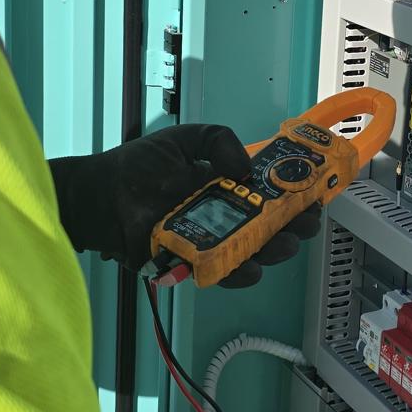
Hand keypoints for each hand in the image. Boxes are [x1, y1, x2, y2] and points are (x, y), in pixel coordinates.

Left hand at [48, 123, 320, 283]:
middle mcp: (224, 216)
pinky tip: (252, 266)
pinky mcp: (192, 264)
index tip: (312, 195)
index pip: (270, 194)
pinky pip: (222, 273)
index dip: (294, 196)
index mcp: (226, 186)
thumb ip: (219, 140)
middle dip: (293, 228)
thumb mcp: (184, 138)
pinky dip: (239, 273)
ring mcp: (210, 242)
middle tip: (304, 223)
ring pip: (253, 253)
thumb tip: (247, 169)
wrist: (100, 195)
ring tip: (284, 243)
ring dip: (274, 251)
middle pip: (270, 228)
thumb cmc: (138, 166)